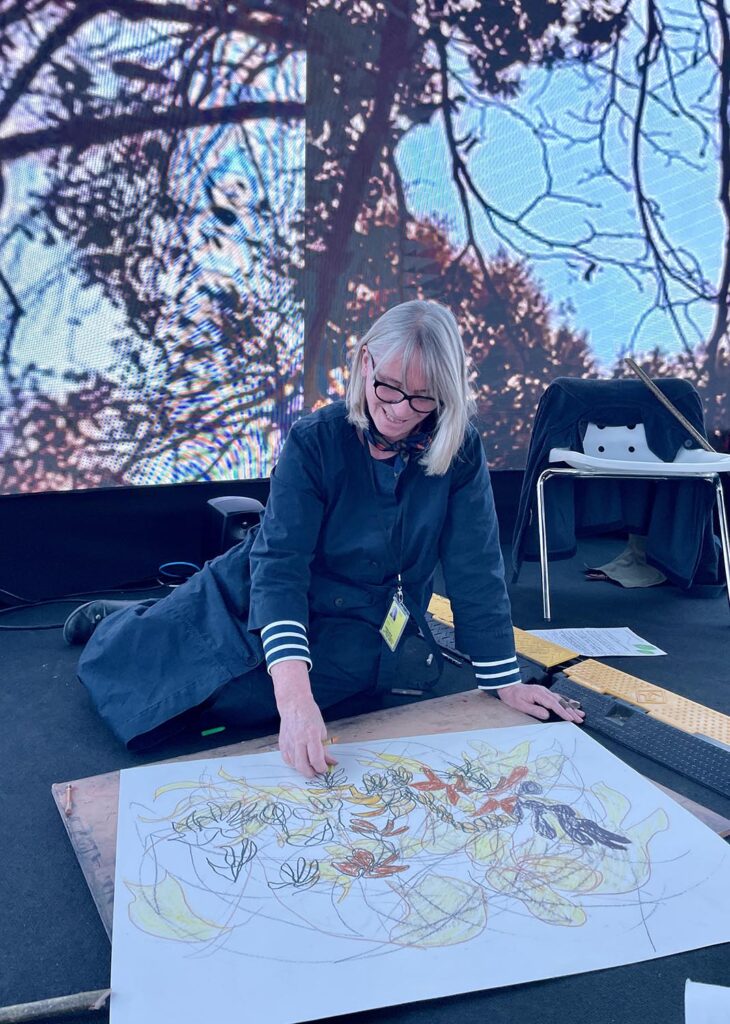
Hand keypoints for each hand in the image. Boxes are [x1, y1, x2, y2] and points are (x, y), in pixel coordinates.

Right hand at [270, 660, 337, 776]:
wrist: (294, 704)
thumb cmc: (310, 715)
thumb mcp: (322, 730)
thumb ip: (325, 748)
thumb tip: (330, 762)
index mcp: (311, 735)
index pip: (317, 759)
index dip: (322, 768)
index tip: (325, 768)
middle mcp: (299, 740)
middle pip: (303, 766)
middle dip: (312, 773)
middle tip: (317, 772)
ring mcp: (289, 742)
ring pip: (294, 765)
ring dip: (303, 768)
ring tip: (309, 765)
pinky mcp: (282, 743)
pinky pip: (287, 759)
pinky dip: (294, 763)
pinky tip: (300, 760)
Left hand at [497, 683, 584, 723]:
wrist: (509, 687)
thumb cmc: (513, 697)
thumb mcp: (521, 706)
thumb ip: (535, 710)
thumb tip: (547, 715)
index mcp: (539, 694)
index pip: (554, 704)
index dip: (563, 712)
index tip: (571, 718)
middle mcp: (544, 691)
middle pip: (560, 702)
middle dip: (571, 711)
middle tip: (580, 718)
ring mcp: (545, 691)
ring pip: (561, 699)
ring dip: (571, 707)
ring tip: (581, 713)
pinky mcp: (545, 693)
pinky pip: (558, 697)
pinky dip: (566, 701)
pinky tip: (573, 704)